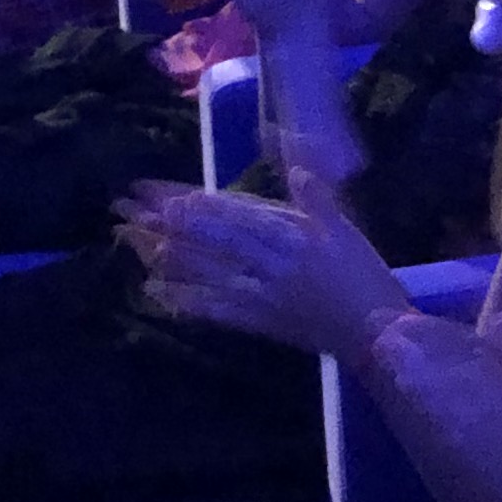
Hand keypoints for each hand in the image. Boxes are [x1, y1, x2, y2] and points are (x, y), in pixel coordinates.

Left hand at [122, 167, 412, 358]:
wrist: (374, 331)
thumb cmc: (364, 276)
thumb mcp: (347, 230)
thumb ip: (320, 199)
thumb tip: (299, 169)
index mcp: (292, 236)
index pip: (234, 216)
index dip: (196, 206)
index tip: (161, 196)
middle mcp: (269, 264)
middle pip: (210, 241)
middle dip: (167, 224)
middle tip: (127, 210)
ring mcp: (260, 295)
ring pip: (205, 272)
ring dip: (166, 257)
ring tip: (131, 242)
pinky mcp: (258, 321)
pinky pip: (215, 310)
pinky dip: (185, 300)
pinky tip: (157, 293)